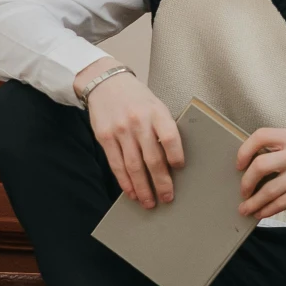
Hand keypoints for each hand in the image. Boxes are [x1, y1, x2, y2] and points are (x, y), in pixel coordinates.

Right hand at [76, 62, 184, 207]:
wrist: (106, 82)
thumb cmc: (136, 98)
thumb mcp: (155, 105)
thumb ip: (163, 128)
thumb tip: (173, 161)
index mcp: (157, 112)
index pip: (170, 137)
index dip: (176, 156)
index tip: (180, 169)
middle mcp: (139, 121)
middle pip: (152, 158)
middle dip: (161, 182)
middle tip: (167, 198)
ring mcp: (120, 130)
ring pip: (134, 166)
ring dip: (143, 188)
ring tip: (150, 202)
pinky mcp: (105, 137)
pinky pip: (116, 165)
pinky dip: (125, 182)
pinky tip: (132, 192)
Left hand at [236, 126, 285, 219]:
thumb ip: (282, 152)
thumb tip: (249, 168)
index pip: (261, 135)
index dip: (245, 150)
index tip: (239, 165)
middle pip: (260, 165)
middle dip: (246, 182)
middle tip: (243, 191)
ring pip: (269, 189)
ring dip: (254, 202)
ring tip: (246, 208)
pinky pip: (280, 202)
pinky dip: (267, 210)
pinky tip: (261, 212)